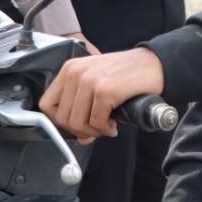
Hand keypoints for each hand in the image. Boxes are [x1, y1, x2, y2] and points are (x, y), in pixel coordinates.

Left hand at [38, 46, 163, 141]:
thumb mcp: (97, 84)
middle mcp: (76, 73)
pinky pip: (96, 122)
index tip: (77, 125)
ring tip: (106, 126)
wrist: (155, 63)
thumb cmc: (127, 74)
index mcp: (70, 69)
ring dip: (93, 131)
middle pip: (62, 118)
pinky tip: (114, 123)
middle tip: (97, 128)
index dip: (60, 121)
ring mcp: (90, 81)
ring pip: (77, 123)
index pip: (47, 104)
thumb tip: (79, 138)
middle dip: (80, 130)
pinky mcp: (106, 90)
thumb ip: (82, 108)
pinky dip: (105, 129)